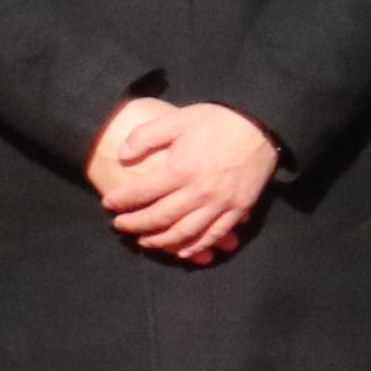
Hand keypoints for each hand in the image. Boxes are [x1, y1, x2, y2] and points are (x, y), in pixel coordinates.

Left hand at [93, 100, 277, 263]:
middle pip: (159, 218)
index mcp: (181, 169)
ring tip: (144, 241)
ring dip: (161, 241)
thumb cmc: (218, 120)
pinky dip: (196, 246)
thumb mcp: (178, 119)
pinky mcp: (239, 208)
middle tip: (120, 225)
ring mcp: (221, 203)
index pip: (141, 193)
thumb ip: (145, 136)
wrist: (262, 124)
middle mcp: (199, 192)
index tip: (108, 203)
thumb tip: (123, 156)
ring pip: (184, 232)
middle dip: (135, 224)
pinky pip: (214, 234)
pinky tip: (182, 251)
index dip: (120, 200)